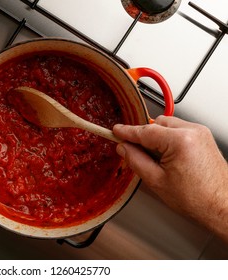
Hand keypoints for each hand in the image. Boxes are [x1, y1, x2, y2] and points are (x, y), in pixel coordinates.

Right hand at [113, 116, 227, 241]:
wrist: (221, 207)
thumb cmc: (196, 199)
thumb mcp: (156, 180)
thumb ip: (135, 160)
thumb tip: (123, 148)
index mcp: (180, 141)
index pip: (145, 131)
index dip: (127, 131)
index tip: (116, 131)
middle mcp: (193, 132)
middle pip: (156, 124)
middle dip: (143, 136)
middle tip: (133, 151)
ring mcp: (200, 133)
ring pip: (167, 126)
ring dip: (156, 137)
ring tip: (154, 159)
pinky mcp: (204, 138)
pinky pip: (178, 131)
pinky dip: (168, 139)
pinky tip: (165, 157)